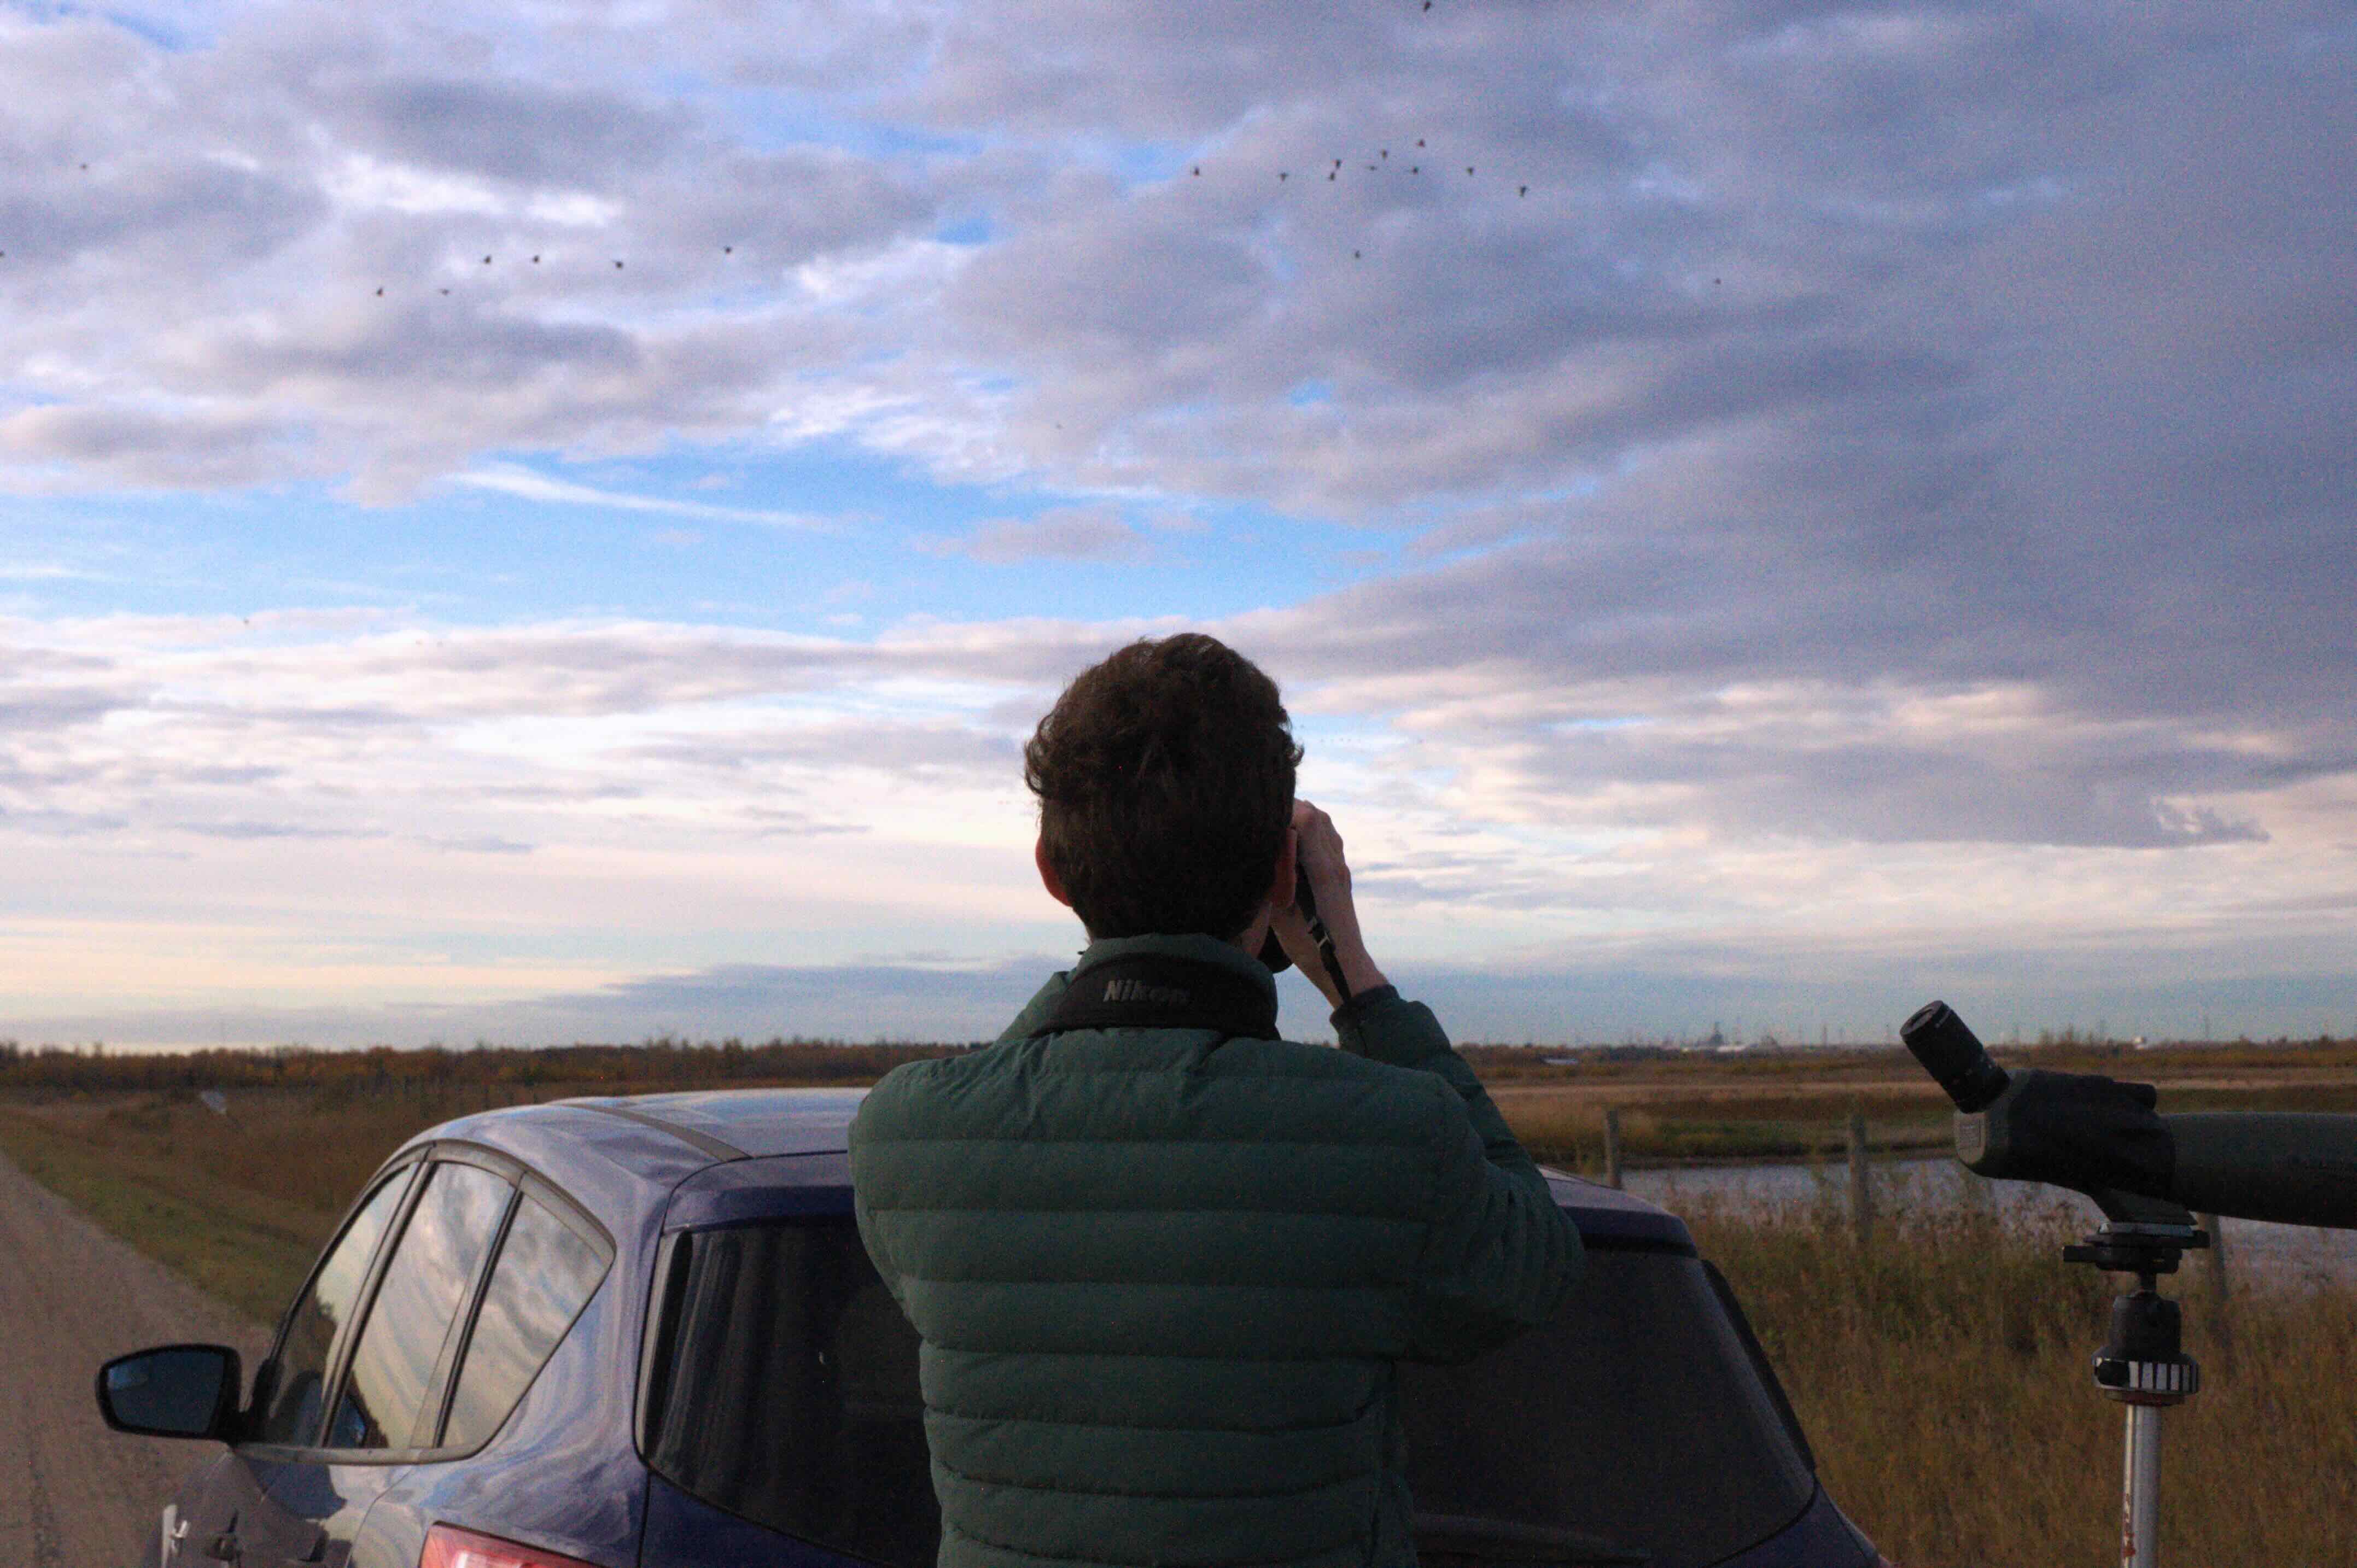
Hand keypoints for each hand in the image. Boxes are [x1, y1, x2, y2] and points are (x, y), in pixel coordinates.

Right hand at [1272, 800, 1388, 1008]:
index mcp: (1322, 872)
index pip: (1307, 820)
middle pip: (1317, 815)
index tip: (1260, 817)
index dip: (1283, 810)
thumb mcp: (1280, 916)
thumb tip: (1257, 853)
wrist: (1342, 966)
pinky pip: (1328, 838)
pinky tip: (1293, 843)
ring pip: (1325, 824)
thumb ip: (1271, 881)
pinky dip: (1311, 830)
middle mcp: (1335, 864)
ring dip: (1301, 817)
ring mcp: (1341, 868)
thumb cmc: (1309, 947)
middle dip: (1290, 809)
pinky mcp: (1341, 874)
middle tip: (1264, 818)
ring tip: (1277, 826)